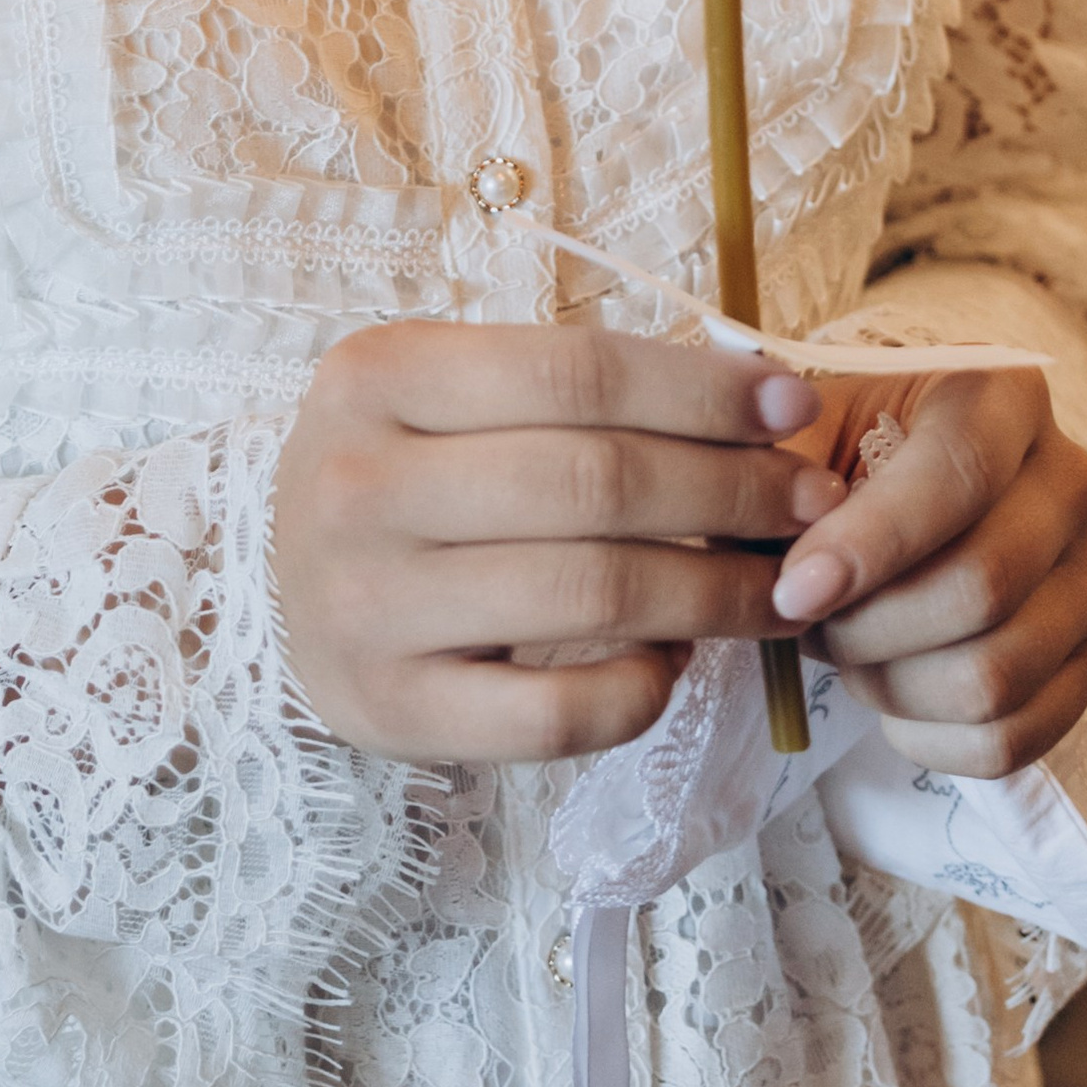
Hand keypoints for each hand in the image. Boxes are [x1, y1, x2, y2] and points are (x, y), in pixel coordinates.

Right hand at [274, 321, 839, 764]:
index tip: (793, 407)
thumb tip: (760, 402)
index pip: (576, 373)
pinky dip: (643, 687)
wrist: (274, 585)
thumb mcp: (449, 394)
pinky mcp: (390, 711)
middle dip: (732, 491)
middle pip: (595, 483)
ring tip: (777, 584)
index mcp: (377, 374)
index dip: (700, 392)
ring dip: (713, 590)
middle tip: (812, 503)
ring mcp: (366, 606)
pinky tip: (674, 661)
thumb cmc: (402, 471)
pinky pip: (556, 713)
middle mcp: (358, 485)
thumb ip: (575, 389)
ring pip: (590, 595)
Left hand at [766, 366, 1086, 776]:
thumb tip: (787, 536)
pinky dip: (930, 739)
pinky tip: (889, 697)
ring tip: (845, 651)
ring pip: (996, 676)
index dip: (872, 544)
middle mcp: (1069, 479)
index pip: (958, 474)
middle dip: (869, 627)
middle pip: (982, 587)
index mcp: (1005, 395)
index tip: (793, 591)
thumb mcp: (806, 429)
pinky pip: (1014, 738)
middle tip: (806, 622)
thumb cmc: (844, 454)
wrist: (900, 490)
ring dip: (893, 685)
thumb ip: (784, 466)